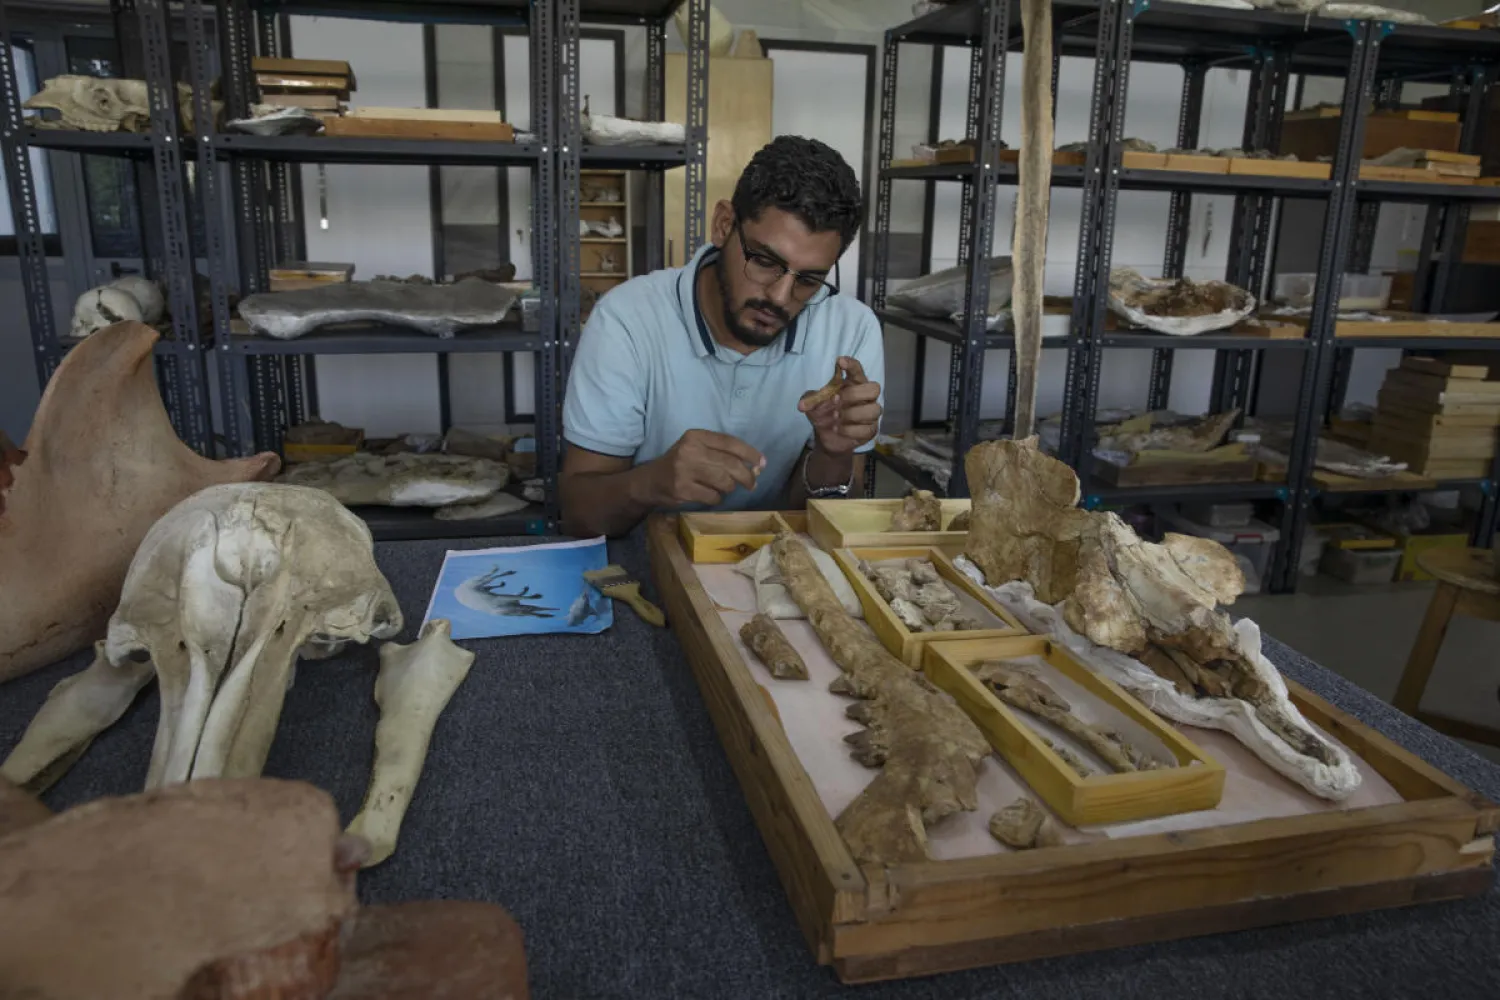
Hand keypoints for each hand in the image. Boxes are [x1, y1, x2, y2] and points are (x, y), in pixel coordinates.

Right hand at [643, 430, 765, 506]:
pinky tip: (710, 495)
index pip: (730, 442)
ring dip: (730, 488)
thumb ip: (721, 453)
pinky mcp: (683, 489)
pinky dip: (717, 499)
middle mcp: (690, 450)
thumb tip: (756, 466)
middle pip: (730, 464)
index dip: (750, 453)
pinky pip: (713, 497)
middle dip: (746, 476)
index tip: (762, 463)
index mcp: (696, 436)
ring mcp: (685, 470)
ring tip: (725, 488)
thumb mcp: (696, 449)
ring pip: (724, 482)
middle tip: (752, 484)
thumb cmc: (680, 463)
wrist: (651, 481)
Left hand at [798, 356, 881, 456]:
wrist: (826, 436)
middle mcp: (866, 397)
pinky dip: (850, 430)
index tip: (840, 361)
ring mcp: (870, 414)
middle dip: (854, 394)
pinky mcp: (870, 431)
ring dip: (851, 413)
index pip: (857, 370)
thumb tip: (802, 405)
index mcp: (854, 384)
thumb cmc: (824, 413)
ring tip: (834, 416)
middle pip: (874, 389)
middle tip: (836, 399)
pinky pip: (867, 429)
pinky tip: (837, 428)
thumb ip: (810, 400)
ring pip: (874, 410)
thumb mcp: (813, 405)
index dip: (852, 365)